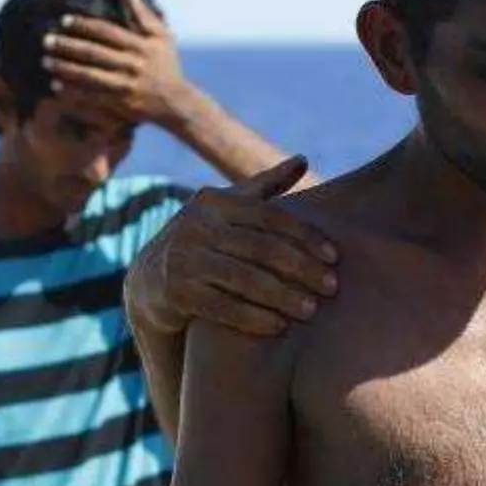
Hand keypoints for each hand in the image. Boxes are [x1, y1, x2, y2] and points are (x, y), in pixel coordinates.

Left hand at [44, 0, 190, 126]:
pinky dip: (74, 92)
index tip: (64, 21)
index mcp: (141, 46)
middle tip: (46, 40)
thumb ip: (142, 12)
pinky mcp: (122, 105)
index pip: (107, 32)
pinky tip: (56, 86)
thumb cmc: (166, 65)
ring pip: (90, 76)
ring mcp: (127, 86)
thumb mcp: (161, 36)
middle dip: (68, 46)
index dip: (84, 25)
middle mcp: (133, 65)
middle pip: (94, 53)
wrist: (177, 103)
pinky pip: (93, 98)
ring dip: (66, 68)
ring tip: (46, 61)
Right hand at [129, 155, 336, 337]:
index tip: (335, 257)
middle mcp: (196, 225)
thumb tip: (303, 159)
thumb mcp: (228, 210)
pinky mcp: (175, 291)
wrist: (150, 281)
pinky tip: (279, 327)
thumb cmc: (206, 241)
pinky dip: (252, 317)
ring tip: (311, 310)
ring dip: (282, 296)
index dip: (305, 236)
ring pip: (244, 279)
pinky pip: (221, 307)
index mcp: (215, 202)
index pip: (270, 216)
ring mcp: (183, 258)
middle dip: (301, 269)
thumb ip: (265, 187)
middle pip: (261, 248)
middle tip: (332, 288)